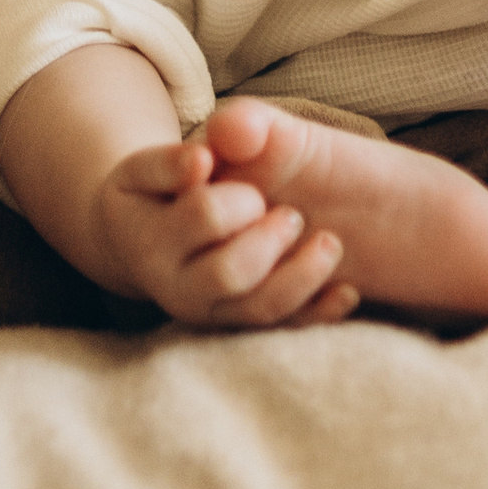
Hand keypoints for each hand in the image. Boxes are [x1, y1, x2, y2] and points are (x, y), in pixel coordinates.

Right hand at [96, 100, 358, 330]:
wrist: (139, 246)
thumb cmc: (153, 196)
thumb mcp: (149, 166)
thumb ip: (175, 158)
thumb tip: (203, 159)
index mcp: (153, 241)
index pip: (205, 215)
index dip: (239, 196)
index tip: (252, 189)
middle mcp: (179, 287)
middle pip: (230, 272)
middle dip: (270, 238)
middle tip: (290, 214)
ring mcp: (212, 314)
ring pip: (261, 308)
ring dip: (302, 276)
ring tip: (329, 242)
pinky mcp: (240, 330)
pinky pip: (283, 330)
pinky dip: (319, 313)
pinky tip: (347, 291)